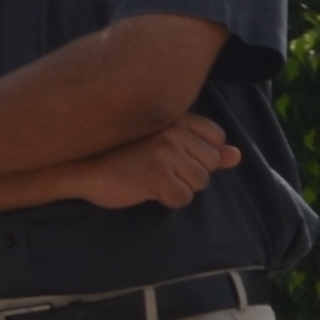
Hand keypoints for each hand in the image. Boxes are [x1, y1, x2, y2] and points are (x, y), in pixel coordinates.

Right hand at [64, 115, 239, 213]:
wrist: (81, 167)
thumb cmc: (120, 155)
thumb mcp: (164, 145)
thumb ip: (203, 148)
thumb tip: (237, 156)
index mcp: (176, 118)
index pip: (215, 138)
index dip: (200, 155)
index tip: (173, 157)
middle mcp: (174, 131)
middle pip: (210, 164)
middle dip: (190, 174)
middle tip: (158, 170)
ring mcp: (166, 153)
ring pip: (199, 183)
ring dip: (179, 188)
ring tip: (152, 179)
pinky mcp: (157, 175)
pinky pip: (183, 199)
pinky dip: (168, 201)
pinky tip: (147, 190)